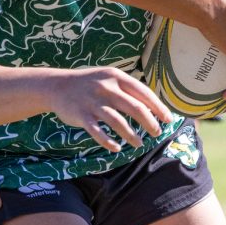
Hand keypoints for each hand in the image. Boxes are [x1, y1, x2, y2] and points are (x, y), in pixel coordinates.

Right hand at [46, 66, 171, 152]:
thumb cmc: (90, 84)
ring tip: (139, 144)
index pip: (143, 93)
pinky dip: (108, 141)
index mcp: (116, 77)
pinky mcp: (81, 115)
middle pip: (135, 108)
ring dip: (131, 135)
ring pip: (118, 122)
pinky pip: (97, 132)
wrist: (57, 85)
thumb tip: (154, 106)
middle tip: (157, 133)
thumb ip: (128, 89)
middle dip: (150, 123)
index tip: (168, 119)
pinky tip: (117, 148)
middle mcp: (106, 88)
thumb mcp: (109, 78)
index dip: (158, 107)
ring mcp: (93, 102)